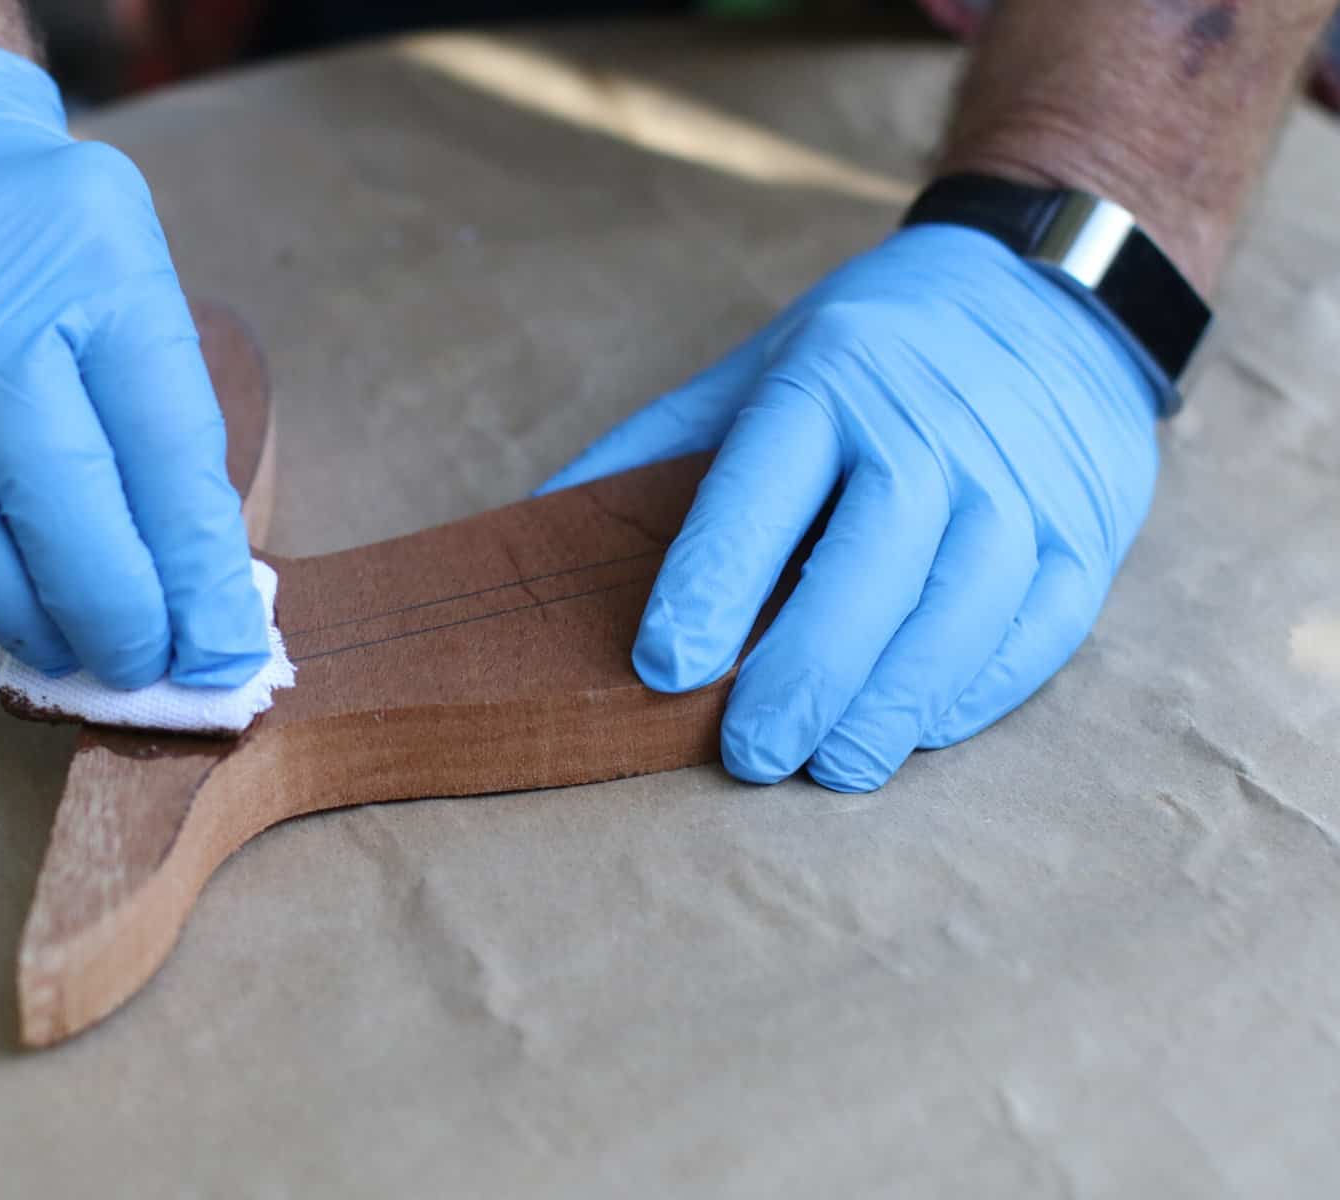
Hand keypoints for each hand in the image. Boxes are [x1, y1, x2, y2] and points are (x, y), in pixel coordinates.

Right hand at [0, 47, 266, 688]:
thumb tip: (196, 605)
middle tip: (141, 666)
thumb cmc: (51, 259)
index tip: (219, 651)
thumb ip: (166, 444)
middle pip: (50, 483)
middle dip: (108, 604)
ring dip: (11, 607)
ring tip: (61, 647)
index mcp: (97, 261)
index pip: (161, 442)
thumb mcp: (140, 304)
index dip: (193, 568)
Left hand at [541, 225, 1163, 791]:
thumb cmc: (870, 352)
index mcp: (829, 380)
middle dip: (806, 669)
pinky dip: (978, 690)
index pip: (762, 488)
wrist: (1046, 292)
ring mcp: (1020, 480)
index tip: (663, 666)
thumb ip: (655, 451)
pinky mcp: (1087, 529)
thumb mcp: (755, 368)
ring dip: (894, 700)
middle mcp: (932, 426)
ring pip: (961, 605)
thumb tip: (538, 528)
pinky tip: (921, 731)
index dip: (712, 583)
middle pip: (870, 560)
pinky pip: (1038, 625)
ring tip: (834, 767)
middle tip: (751, 754)